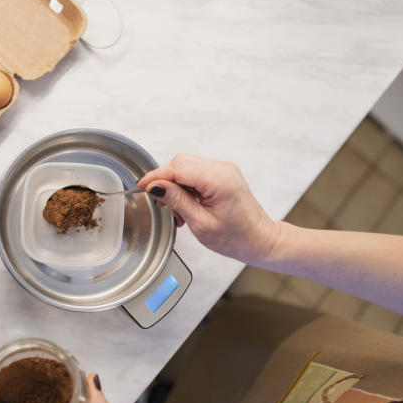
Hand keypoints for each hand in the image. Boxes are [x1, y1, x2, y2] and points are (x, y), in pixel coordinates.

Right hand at [138, 155, 278, 265]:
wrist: (260, 240)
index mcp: (218, 180)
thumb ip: (177, 200)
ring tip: (177, 212)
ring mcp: (224, 170)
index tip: (142, 186)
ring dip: (175, 186)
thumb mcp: (200, 223)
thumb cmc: (236, 238)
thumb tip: (155, 186)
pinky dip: (186, 187)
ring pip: (186, 167)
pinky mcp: (223, 174)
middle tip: (161, 205)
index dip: (156, 176)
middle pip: (181, 163)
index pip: (178, 168)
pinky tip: (187, 206)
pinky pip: (196, 173)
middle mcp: (222, 169)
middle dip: (166, 182)